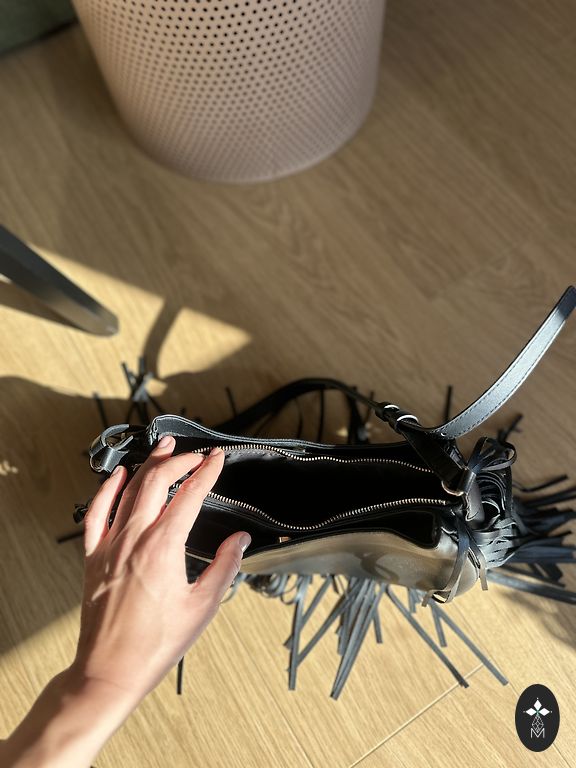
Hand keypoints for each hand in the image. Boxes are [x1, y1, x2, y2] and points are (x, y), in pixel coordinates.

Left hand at [70, 437, 250, 702]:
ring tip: (163, 448)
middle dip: (179, 460)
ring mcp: (110, 545)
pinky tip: (117, 476)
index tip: (217, 459)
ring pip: (129, 490)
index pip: (190, 495)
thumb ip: (224, 568)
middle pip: (157, 482)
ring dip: (148, 464)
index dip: (206, 472)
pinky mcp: (94, 556)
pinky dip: (107, 490)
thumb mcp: (203, 607)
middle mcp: (134, 539)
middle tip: (195, 453)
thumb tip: (239, 541)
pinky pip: (96, 513)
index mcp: (163, 548)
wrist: (111, 669)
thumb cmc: (155, 644)